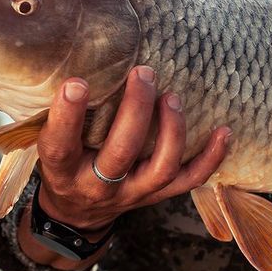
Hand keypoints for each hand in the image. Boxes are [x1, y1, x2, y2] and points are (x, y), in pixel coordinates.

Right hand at [17, 65, 230, 268]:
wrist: (76, 213)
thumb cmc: (64, 163)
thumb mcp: (48, 141)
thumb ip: (59, 112)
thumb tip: (77, 57)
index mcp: (62, 170)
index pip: (61, 145)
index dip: (68, 116)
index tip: (77, 83)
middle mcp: (97, 185)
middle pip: (120, 152)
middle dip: (136, 111)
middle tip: (143, 73)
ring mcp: (132, 193)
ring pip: (161, 168)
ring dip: (172, 130)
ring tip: (172, 97)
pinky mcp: (156, 196)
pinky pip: (189, 180)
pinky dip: (211, 157)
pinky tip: (223, 131)